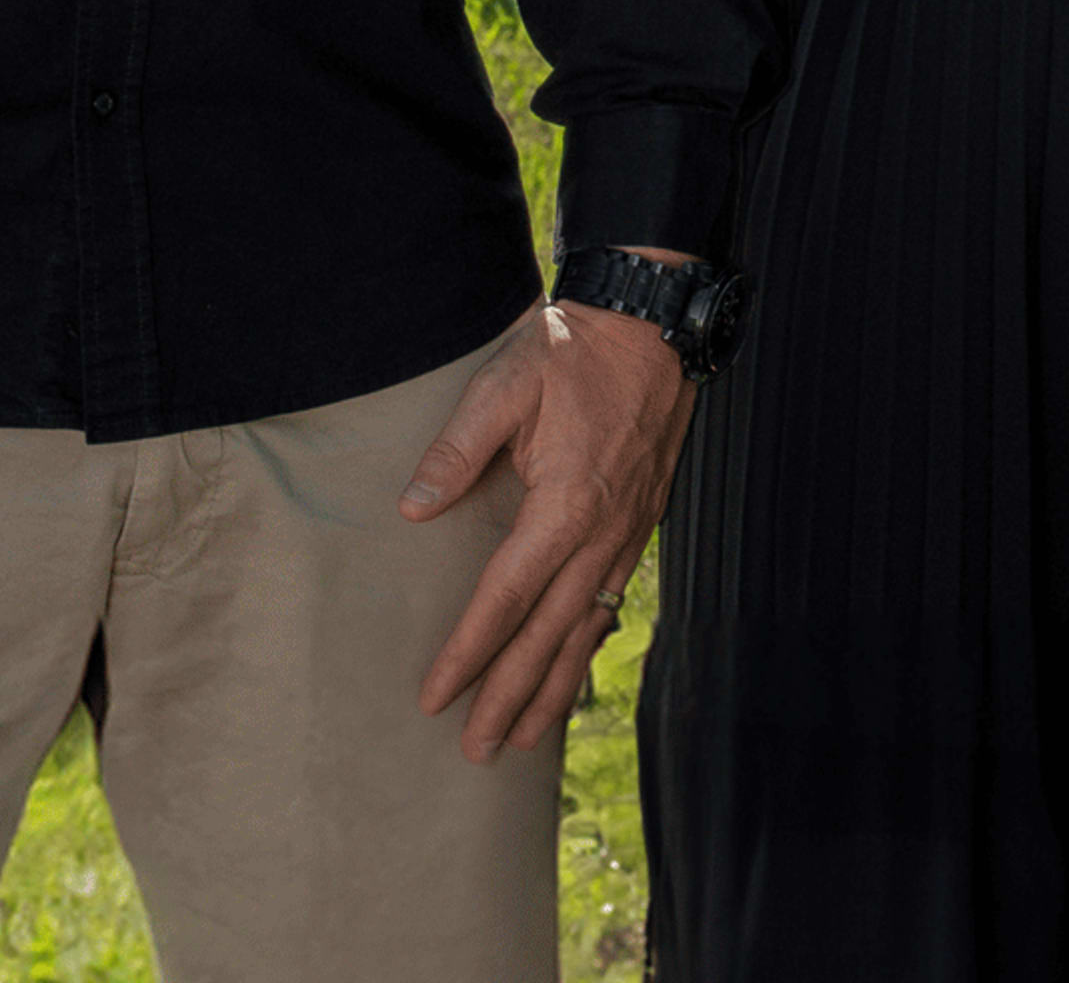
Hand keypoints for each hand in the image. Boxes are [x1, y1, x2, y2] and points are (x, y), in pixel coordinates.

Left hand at [406, 295, 695, 761]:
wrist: (655, 319)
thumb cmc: (576, 346)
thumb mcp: (508, 381)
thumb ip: (458, 447)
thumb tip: (413, 507)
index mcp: (567, 501)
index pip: (507, 596)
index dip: (469, 651)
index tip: (436, 698)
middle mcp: (604, 527)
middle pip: (551, 631)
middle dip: (512, 694)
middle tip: (476, 749)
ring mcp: (630, 526)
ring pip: (589, 623)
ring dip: (556, 684)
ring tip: (525, 737)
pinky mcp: (643, 517)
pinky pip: (613, 596)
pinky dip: (589, 640)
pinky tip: (574, 661)